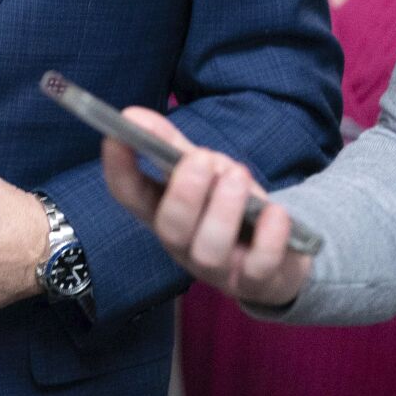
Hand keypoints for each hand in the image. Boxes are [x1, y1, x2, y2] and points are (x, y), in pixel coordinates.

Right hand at [100, 106, 310, 307]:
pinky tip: (275, 212)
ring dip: (224, 209)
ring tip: (238, 173)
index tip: (116, 135)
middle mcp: (185, 245)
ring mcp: (220, 268)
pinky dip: (269, 237)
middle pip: (169, 229)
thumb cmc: (228, 206)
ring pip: (210, 249)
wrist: (278, 256)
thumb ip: (170, 145)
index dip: (118, 169)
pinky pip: (259, 266)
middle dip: (183, 193)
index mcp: (163, 214)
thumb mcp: (203, 173)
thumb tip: (133, 115)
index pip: (129, 196)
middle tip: (201, 158)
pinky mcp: (258, 281)